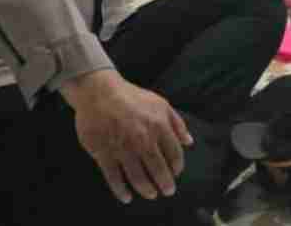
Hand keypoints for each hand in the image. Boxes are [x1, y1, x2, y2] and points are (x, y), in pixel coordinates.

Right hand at [60, 70, 193, 203]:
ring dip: (147, 189)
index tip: (177, 172)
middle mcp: (143, 140)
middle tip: (168, 191)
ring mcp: (123, 148)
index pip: (174, 153)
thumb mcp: (161, 104)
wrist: (100, 94)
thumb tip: (189, 141)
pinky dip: (121, 190)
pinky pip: (114, 177)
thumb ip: (177, 123)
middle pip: (158, 168)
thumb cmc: (132, 98)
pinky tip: (127, 197)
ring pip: (138, 176)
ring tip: (151, 195)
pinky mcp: (104, 154)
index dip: (177, 166)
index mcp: (159, 126)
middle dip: (165, 183)